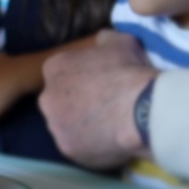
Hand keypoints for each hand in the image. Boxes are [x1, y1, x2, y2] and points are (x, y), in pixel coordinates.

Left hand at [37, 29, 157, 168]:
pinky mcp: (68, 149)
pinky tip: (111, 141)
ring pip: (66, 127)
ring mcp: (55, 126)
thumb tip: (102, 40)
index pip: (61, 75)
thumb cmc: (130, 72)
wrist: (142, 108)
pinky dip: (91, 147)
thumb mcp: (120, 42)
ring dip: (82, 127)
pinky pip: (79, 148)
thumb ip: (104, 40)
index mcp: (54, 68)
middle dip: (76, 105)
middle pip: (59, 102)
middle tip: (103, 108)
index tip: (99, 86)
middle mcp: (47, 98)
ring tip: (109, 127)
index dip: (81, 81)